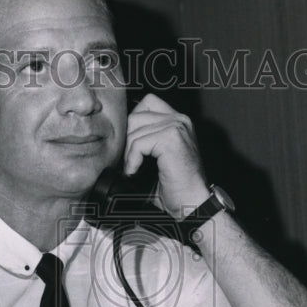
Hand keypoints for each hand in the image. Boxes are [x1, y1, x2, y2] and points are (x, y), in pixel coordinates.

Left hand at [123, 94, 210, 218]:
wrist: (191, 203)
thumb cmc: (175, 186)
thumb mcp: (156, 158)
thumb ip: (142, 141)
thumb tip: (115, 138)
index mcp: (178, 120)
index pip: (146, 103)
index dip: (132, 124)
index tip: (130, 148)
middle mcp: (180, 119)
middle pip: (135, 115)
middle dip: (126, 140)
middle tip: (128, 162)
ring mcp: (177, 127)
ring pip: (134, 130)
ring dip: (128, 153)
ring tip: (132, 169)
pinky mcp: (171, 139)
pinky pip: (138, 143)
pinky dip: (132, 160)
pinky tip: (135, 172)